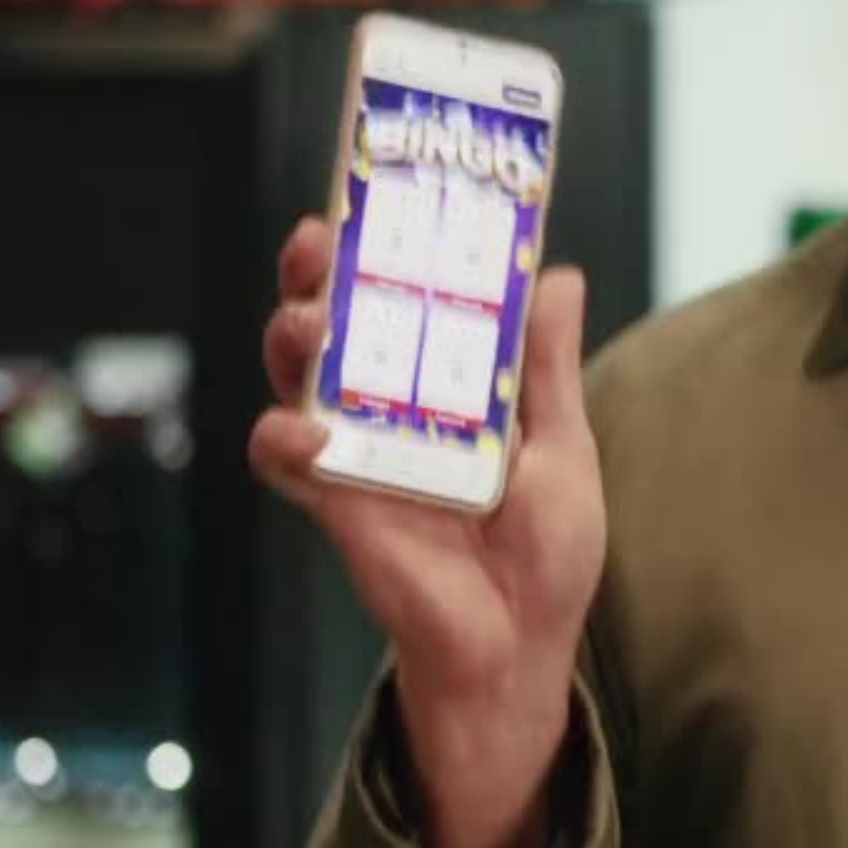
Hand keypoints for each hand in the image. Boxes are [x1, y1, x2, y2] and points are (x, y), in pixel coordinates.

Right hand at [253, 218, 608, 847]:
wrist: (523, 646)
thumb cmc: (544, 554)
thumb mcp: (560, 447)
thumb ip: (544, 368)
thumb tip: (558, 277)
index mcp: (442, 388)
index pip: (397, 301)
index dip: (378, 250)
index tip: (376, 201)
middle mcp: (389, 410)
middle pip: (333, 322)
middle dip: (317, 275)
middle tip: (321, 242)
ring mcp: (356, 452)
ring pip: (295, 375)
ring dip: (293, 338)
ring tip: (309, 322)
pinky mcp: (337, 503)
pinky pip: (287, 460)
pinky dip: (288, 437)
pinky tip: (309, 428)